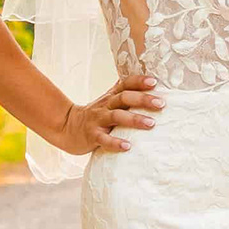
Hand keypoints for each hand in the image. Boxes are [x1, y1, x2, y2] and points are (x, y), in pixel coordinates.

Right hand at [38, 69, 159, 155]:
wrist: (67, 127)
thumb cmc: (96, 115)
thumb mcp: (108, 102)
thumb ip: (125, 95)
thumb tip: (152, 86)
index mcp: (111, 96)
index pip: (125, 84)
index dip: (139, 81)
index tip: (154, 82)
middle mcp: (105, 105)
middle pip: (124, 97)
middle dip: (143, 99)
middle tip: (161, 103)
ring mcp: (98, 120)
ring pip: (116, 117)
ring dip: (134, 120)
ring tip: (151, 124)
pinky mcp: (92, 136)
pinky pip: (104, 139)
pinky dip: (115, 142)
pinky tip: (128, 146)